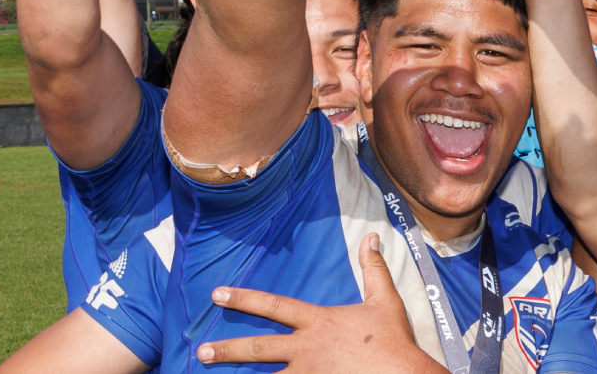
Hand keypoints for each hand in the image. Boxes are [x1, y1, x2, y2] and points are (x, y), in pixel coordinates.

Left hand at [197, 234, 441, 372]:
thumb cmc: (393, 340)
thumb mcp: (385, 300)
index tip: (218, 294)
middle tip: (203, 350)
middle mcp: (306, 348)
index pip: (273, 306)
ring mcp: (308, 373)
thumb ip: (373, 269)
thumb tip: (370, 237)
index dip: (243, 298)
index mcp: (319, 322)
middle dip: (227, 349)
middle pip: (258, 348)